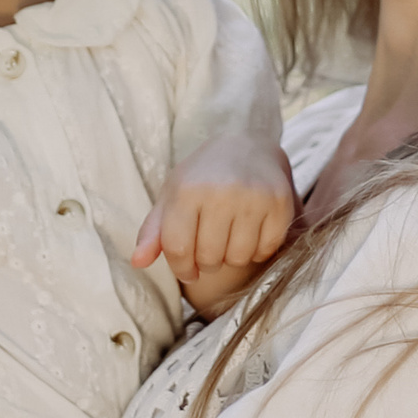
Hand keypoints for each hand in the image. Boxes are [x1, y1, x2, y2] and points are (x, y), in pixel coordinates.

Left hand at [132, 129, 297, 318]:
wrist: (248, 146)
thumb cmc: (203, 177)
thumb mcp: (172, 196)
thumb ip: (154, 231)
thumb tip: (137, 262)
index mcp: (187, 190)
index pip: (179, 249)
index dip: (182, 268)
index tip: (188, 271)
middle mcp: (221, 192)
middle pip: (210, 258)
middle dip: (207, 262)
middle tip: (211, 245)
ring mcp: (254, 198)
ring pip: (239, 258)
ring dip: (233, 257)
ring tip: (230, 237)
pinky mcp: (280, 204)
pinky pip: (265, 250)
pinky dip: (257, 250)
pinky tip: (251, 232)